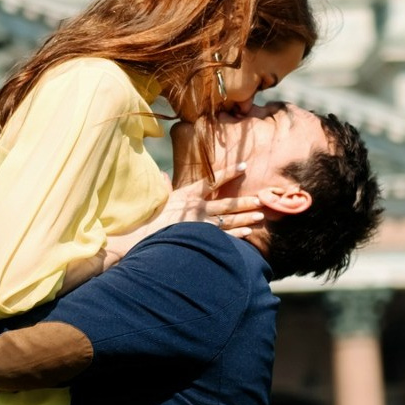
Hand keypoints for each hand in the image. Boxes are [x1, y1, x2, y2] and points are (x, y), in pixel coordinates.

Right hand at [104, 168, 262, 263]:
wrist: (144, 239)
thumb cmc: (149, 219)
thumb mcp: (158, 200)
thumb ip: (164, 187)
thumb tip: (162, 176)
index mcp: (188, 195)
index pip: (213, 180)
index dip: (229, 172)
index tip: (244, 166)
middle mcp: (197, 208)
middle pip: (226, 204)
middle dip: (244, 201)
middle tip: (260, 199)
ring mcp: (201, 225)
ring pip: (229, 220)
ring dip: (245, 218)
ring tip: (259, 216)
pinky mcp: (201, 239)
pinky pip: (223, 237)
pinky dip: (237, 235)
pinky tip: (248, 232)